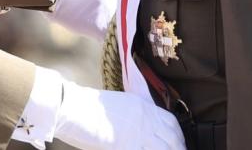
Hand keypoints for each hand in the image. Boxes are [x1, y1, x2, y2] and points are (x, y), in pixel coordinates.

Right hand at [54, 80, 184, 149]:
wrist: (72, 106)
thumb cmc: (86, 107)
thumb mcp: (116, 107)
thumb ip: (130, 117)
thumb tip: (134, 131)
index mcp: (141, 106)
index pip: (170, 121)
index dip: (178, 135)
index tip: (179, 143)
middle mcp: (145, 118)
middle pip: (173, 137)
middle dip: (179, 147)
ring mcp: (138, 133)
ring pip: (166, 149)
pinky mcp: (128, 145)